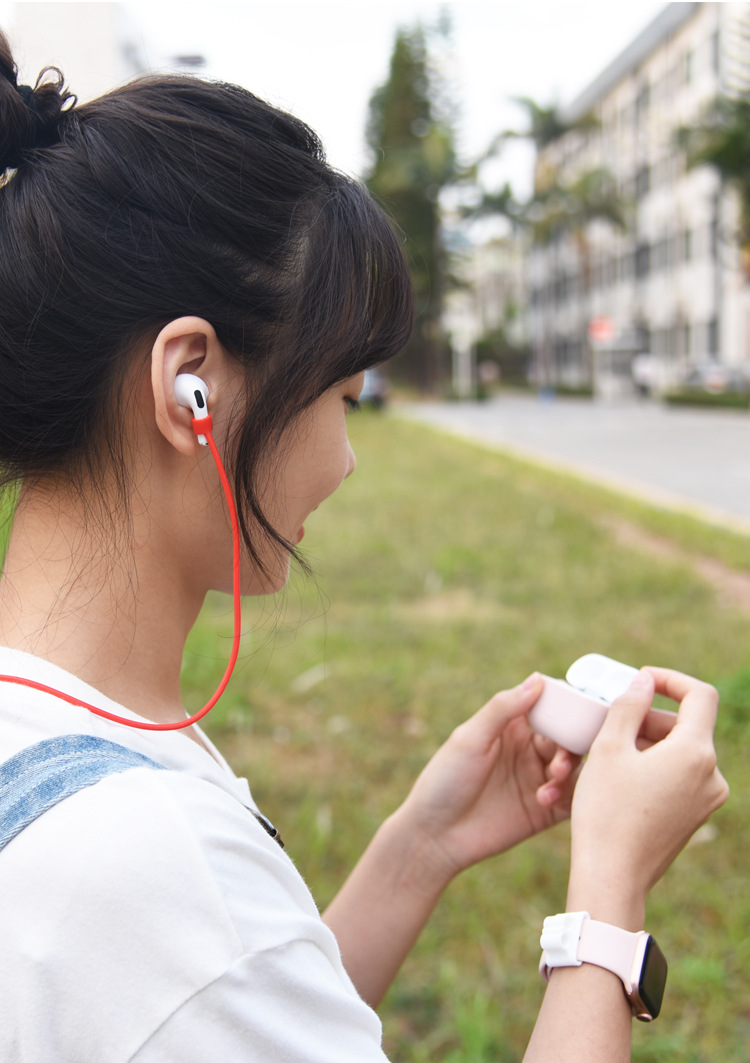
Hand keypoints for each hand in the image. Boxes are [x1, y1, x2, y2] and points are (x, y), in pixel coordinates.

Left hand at [393, 675, 578, 886]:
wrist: (436, 836)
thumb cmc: (446, 779)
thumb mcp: (470, 738)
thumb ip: (504, 709)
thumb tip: (538, 678)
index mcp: (513, 726)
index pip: (551, 706)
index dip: (569, 705)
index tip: (582, 708)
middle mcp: (531, 749)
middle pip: (569, 736)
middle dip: (571, 743)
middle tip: (559, 758)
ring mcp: (539, 779)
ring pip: (575, 767)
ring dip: (570, 769)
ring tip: (552, 778)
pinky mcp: (546, 810)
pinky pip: (573, 798)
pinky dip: (568, 795)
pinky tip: (545, 799)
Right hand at [567, 668, 728, 924]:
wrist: (612, 876)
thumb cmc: (606, 811)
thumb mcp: (609, 748)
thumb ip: (628, 706)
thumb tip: (644, 682)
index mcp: (695, 753)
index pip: (700, 695)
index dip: (671, 679)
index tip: (641, 680)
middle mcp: (712, 775)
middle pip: (686, 725)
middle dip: (648, 717)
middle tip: (610, 721)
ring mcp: (707, 799)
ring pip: (680, 751)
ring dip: (647, 742)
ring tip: (606, 752)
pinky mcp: (695, 816)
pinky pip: (679, 776)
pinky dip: (653, 766)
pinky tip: (619, 777)